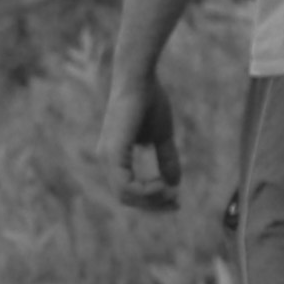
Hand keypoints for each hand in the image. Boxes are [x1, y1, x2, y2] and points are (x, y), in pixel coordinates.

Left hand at [90, 77, 177, 204]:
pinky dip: (145, 191)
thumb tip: (175, 183)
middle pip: (126, 198)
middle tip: (176, 203)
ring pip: (125, 195)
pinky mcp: (113, 152)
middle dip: (153, 205)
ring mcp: (107, 157)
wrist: (140, 79)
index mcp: (114, 157)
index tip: (176, 200)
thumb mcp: (162, 136)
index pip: (128, 190)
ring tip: (170, 193)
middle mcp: (106, 160)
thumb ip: (166, 159)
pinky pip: (125, 185)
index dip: (152, 200)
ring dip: (151, 199)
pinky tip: (161, 185)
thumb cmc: (149, 101)